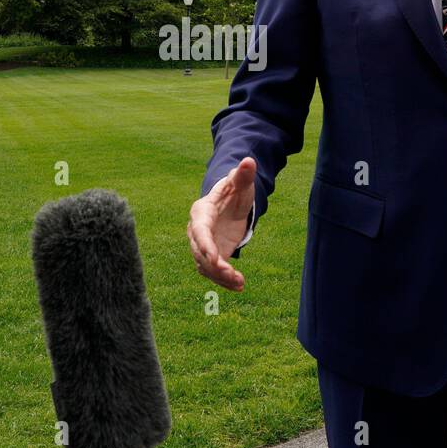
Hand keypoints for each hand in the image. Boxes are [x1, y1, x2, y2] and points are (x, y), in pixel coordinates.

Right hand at [187, 156, 255, 291]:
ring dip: (220, 277)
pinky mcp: (212, 255)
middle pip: (199, 252)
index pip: (199, 230)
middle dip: (214, 266)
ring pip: (205, 265)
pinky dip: (224, 280)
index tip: (215, 259)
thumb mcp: (240, 183)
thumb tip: (249, 161)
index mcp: (201, 212)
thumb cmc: (234, 190)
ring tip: (240, 283)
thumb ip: (243, 174)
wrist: (231, 203)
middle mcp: (197, 230)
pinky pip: (213, 271)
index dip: (205, 245)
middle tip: (232, 274)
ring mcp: (203, 244)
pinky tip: (239, 286)